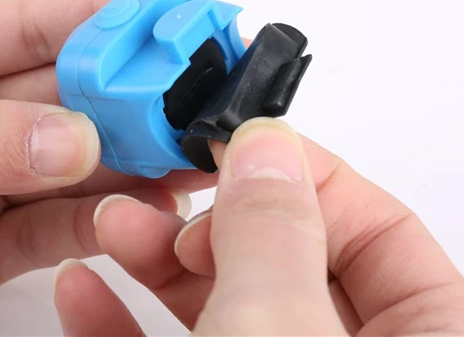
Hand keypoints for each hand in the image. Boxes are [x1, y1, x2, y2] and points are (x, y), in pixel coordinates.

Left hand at [0, 0, 213, 334]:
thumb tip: (67, 137)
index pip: (41, 22)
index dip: (111, 20)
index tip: (172, 22)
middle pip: (76, 91)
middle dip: (137, 95)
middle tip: (188, 102)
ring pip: (82, 159)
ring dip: (135, 159)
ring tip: (184, 157)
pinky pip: (62, 225)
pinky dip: (105, 220)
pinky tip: (139, 212)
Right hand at [54, 118, 463, 334]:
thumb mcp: (278, 332)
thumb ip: (275, 234)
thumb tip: (265, 145)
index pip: (378, 229)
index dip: (303, 176)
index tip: (233, 145)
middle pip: (285, 261)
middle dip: (208, 217)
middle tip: (159, 182)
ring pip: (223, 306)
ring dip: (155, 260)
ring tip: (108, 223)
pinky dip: (124, 322)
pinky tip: (85, 291)